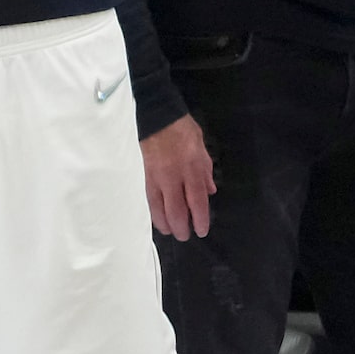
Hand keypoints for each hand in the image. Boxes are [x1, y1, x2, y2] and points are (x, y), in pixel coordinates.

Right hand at [141, 113, 215, 240]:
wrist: (156, 117)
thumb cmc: (182, 129)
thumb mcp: (202, 146)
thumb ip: (206, 170)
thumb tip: (210, 191)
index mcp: (192, 167)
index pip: (197, 200)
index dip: (200, 219)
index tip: (201, 230)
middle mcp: (174, 176)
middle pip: (177, 210)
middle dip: (181, 227)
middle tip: (185, 236)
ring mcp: (157, 177)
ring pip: (159, 209)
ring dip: (166, 224)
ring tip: (171, 231)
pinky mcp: (144, 176)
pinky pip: (149, 200)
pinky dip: (153, 213)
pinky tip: (157, 219)